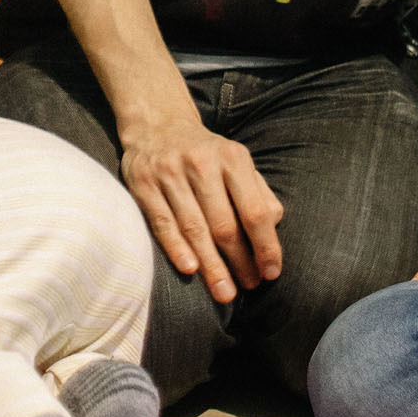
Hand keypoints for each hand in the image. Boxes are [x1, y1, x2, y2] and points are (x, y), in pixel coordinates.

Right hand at [120, 116, 282, 303]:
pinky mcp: (143, 183)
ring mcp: (170, 173)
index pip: (254, 211)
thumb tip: (273, 229)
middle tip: (247, 288)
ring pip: (194, 228)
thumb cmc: (206, 154)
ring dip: (211, 265)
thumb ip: (259, 194)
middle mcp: (202, 163)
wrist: (157, 124)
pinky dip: (177, 248)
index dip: (265, 246)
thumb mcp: (237, 163)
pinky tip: (190, 270)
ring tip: (224, 291)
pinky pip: (162, 223)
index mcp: (233, 158)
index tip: (271, 272)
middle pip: (224, 224)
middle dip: (239, 262)